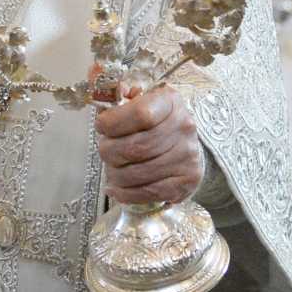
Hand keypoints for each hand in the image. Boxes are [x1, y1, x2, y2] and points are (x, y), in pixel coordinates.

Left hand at [94, 85, 203, 206]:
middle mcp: (183, 128)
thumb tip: (101, 98)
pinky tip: (117, 189)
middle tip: (104, 151)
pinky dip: (126, 194)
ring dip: (115, 174)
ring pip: (139, 173)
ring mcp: (187, 156)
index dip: (113, 122)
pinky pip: (149, 192)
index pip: (140, 114)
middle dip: (109, 152)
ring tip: (111, 170)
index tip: (102, 126)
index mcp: (170, 102)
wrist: (190, 146)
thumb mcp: (143, 101)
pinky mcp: (186, 181)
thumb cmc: (158, 123)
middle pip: (135, 147)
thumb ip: (120, 99)